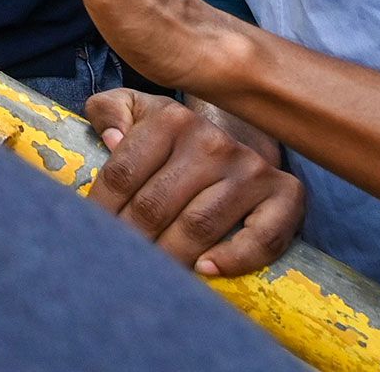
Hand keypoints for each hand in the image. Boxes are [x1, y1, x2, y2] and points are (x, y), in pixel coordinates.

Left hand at [85, 89, 304, 276]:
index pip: (122, 174)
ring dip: (169, 256)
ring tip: (151, 272)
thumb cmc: (174, 132)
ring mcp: (251, 169)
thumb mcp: (135, 107)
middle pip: (155, 205)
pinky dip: (233, 259)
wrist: (239, 129)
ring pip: (198, 225)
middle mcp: (213, 142)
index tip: (92, 234)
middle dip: (130, 240)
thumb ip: (109, 111)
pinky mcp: (286, 195)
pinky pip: (261, 238)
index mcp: (171, 119)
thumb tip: (111, 139)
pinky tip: (205, 269)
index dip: (101, 210)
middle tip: (119, 261)